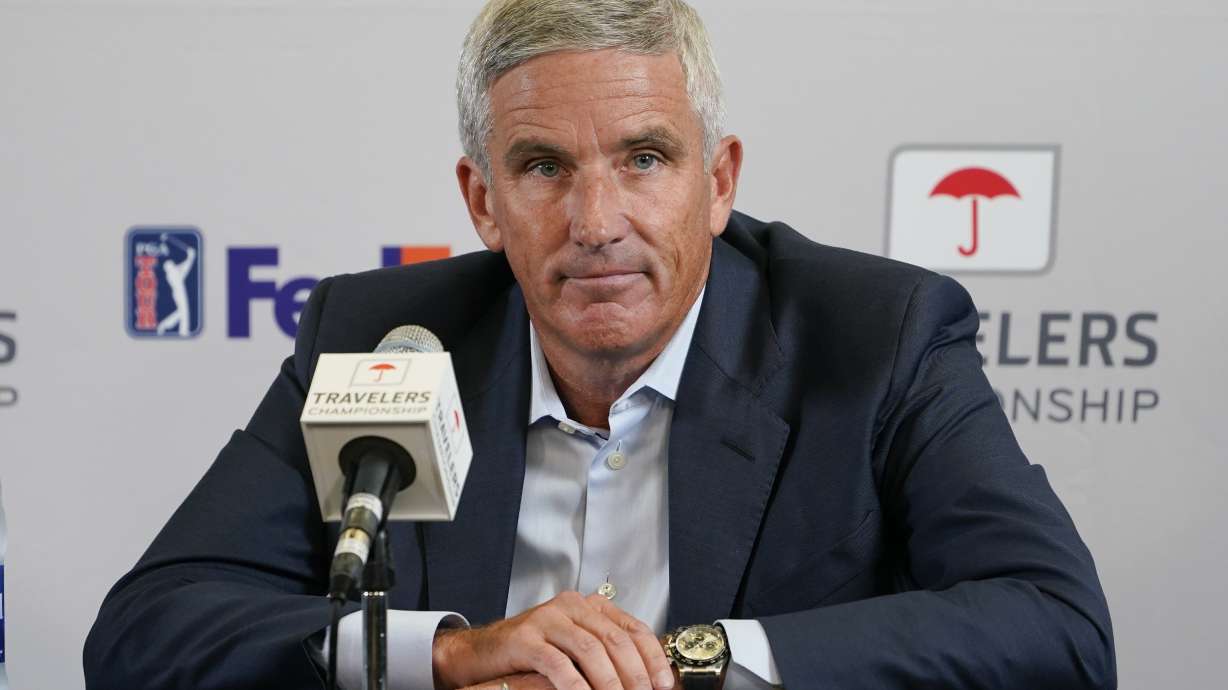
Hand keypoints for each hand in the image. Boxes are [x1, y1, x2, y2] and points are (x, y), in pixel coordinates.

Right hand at [433, 591, 674, 689]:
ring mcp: (547, 619)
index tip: (665, 684)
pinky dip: (576, 685)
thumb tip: (645, 680)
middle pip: (615, 639)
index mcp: (590, 607)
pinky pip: (558, 663)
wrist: (485, 653)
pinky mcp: (526, 638)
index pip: (633, 628)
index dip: (653, 658)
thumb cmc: (534, 654)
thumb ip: (606, 656)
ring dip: (609, 682)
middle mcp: (571, 606)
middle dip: (635, 674)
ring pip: (590, 649)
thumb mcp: (576, 649)